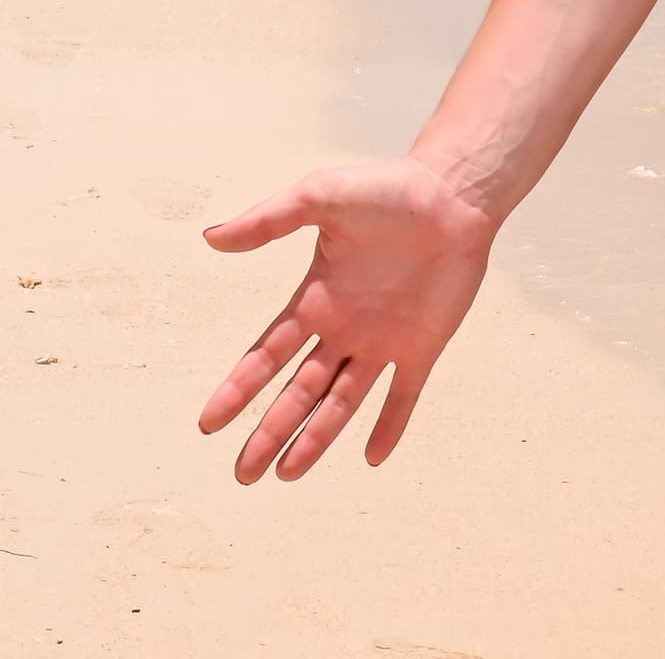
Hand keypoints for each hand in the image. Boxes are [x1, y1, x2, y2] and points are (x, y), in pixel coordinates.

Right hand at [198, 160, 497, 481]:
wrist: (455, 192)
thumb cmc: (387, 189)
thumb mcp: (320, 197)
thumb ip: (268, 220)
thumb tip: (210, 238)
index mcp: (315, 300)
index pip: (266, 355)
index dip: (238, 389)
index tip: (208, 425)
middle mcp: (343, 328)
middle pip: (298, 391)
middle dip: (269, 432)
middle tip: (243, 475)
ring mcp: (383, 340)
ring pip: (342, 401)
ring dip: (316, 438)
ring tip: (286, 475)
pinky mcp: (424, 344)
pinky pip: (405, 393)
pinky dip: (390, 425)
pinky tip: (373, 458)